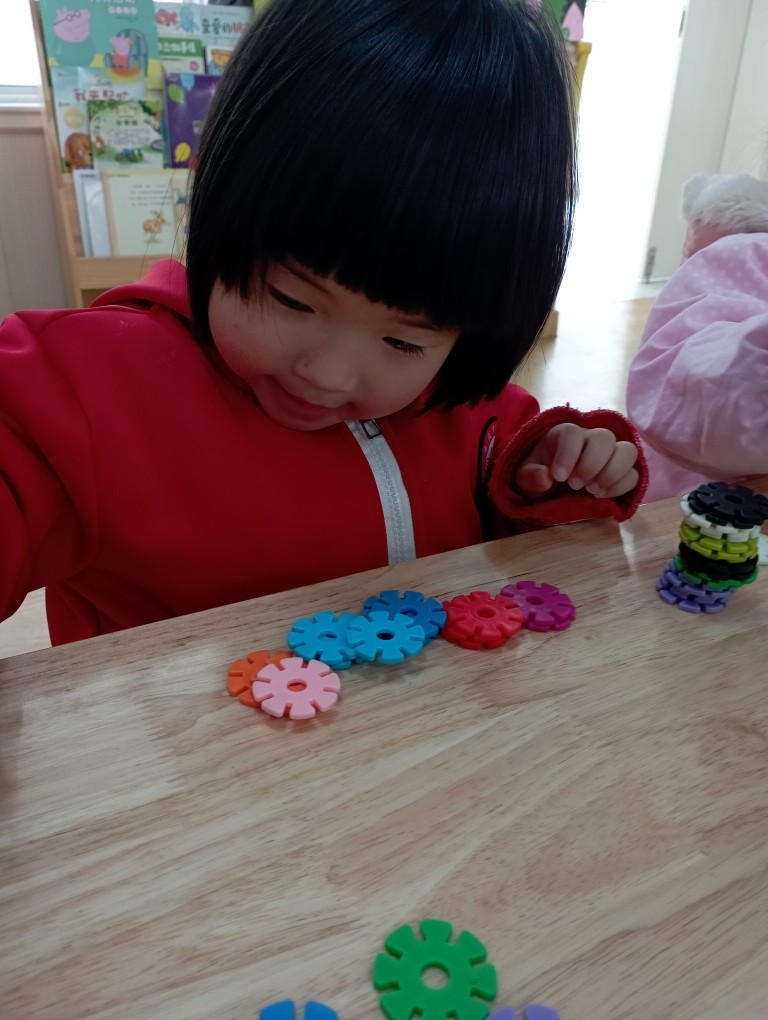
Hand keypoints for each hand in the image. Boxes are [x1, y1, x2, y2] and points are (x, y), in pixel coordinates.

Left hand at [515, 423, 638, 499]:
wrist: (553, 491)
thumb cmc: (540, 478)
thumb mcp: (525, 479)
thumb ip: (530, 477)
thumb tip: (545, 478)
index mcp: (564, 435)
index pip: (572, 432)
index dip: (568, 454)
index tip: (559, 477)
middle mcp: (591, 438)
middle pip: (604, 437)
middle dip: (591, 464)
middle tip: (575, 486)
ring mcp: (610, 454)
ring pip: (627, 450)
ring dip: (612, 473)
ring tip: (592, 492)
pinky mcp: (622, 472)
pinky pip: (634, 474)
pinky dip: (620, 486)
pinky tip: (601, 497)